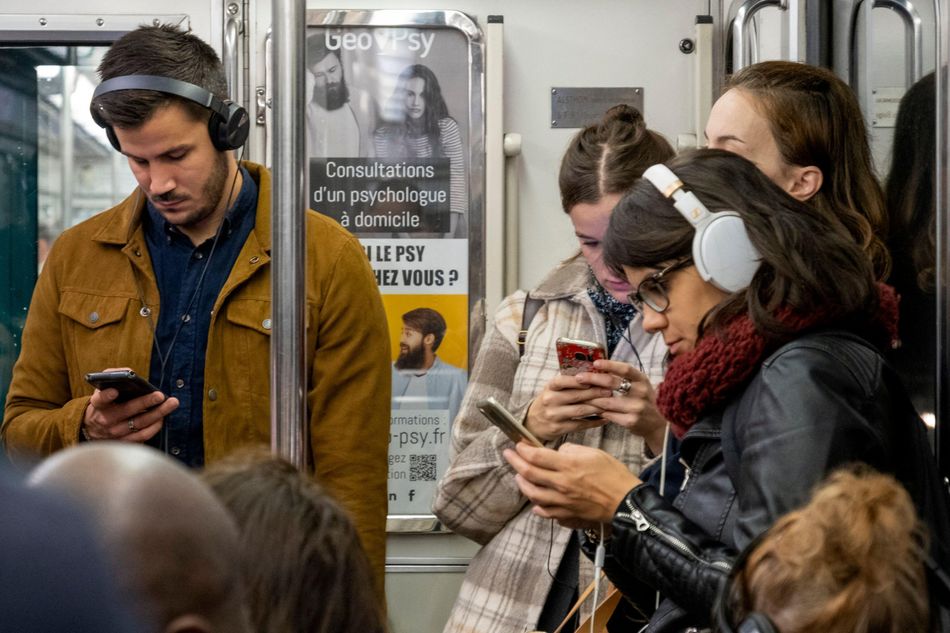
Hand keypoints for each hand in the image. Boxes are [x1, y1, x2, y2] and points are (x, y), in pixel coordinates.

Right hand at [83, 368, 178, 441]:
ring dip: (158, 413)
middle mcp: (105, 420)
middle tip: (160, 395)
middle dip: (145, 402)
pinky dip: (155, 425)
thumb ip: (112, 377)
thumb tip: (129, 373)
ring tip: (171, 403)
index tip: (115, 391)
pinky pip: (144, 435)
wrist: (94, 428)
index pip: (100, 399)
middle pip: (127, 411)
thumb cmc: (104, 403)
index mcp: (99, 405)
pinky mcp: (125, 441)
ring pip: (139, 424)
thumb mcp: (102, 389)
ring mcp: (115, 433)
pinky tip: (163, 416)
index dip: (107, 396)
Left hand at [503, 441, 639, 528]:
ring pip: (532, 494)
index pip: (536, 456)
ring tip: (519, 476)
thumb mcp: (594, 453)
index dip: (523, 449)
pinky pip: (546, 511)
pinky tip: (535, 501)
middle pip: (529, 473)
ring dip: (522, 484)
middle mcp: (561, 484)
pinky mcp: (567, 514)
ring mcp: (563, 502)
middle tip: (508, 455)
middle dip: (515, 462)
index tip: (518, 445)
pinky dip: (537, 506)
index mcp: (568, 466)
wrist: (626, 502)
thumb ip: (571, 451)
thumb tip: (558, 454)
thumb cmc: (614, 475)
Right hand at [524, 374, 612, 441]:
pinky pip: (580, 424)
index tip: (594, 378)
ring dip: (597, 407)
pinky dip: (594, 422)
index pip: (563, 380)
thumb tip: (592, 374)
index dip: (579, 380)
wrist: (532, 422)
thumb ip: (568, 382)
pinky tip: (604, 419)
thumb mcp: (553, 389)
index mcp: (550, 387)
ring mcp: (554, 415)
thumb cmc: (549, 401)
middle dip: (595, 393)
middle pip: (576, 395)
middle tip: (610, 391)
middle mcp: (550, 400)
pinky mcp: (558, 428)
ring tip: (609, 403)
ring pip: (580, 410)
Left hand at [575, 360, 667, 454]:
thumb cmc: (644, 401)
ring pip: (606, 401)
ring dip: (590, 397)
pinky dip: (597, 410)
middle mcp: (640, 392)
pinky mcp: (630, 421)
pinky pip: (608, 414)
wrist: (658, 425)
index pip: (625, 369)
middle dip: (592, 379)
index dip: (609, 365)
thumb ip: (624, 378)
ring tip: (579, 393)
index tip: (595, 363)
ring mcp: (636, 408)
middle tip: (579, 377)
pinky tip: (589, 407)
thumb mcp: (639, 386)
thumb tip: (599, 368)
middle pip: (612, 382)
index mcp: (642, 380)